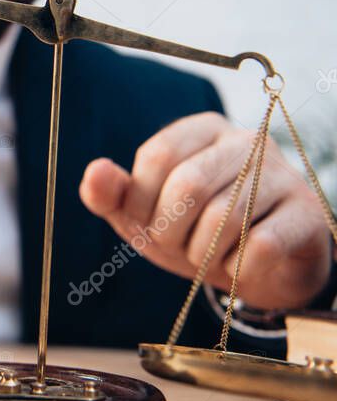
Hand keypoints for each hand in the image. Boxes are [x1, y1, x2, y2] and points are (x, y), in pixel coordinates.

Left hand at [79, 112, 332, 309]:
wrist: (258, 269)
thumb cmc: (193, 231)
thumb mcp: (144, 215)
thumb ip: (113, 195)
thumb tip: (94, 172)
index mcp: (201, 130)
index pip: (158, 155)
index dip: (140, 200)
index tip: (144, 223)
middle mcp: (244, 142)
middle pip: (190, 183)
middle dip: (169, 228)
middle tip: (173, 246)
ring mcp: (281, 175)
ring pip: (225, 216)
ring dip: (202, 252)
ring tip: (204, 257)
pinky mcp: (306, 214)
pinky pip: (261, 245)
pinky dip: (237, 267)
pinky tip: (237, 265)